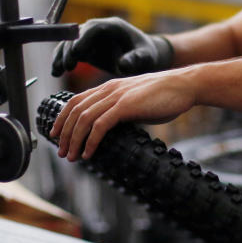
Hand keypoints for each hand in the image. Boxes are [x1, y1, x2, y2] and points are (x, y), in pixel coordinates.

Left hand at [49, 69, 197, 159]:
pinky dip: (91, 141)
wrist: (185, 85)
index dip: (62, 118)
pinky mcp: (126, 106)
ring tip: (72, 157)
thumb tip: (111, 130)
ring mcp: (117, 96)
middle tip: (62, 152)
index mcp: (109, 87)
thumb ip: (122, 112)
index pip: (76, 101)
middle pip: (76, 111)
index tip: (56, 134)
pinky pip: (100, 125)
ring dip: (74, 140)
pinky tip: (89, 153)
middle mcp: (109, 89)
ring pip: (84, 119)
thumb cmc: (165, 96)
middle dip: (64, 133)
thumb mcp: (137, 103)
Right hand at [51, 17, 174, 77]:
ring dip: (61, 56)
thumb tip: (123, 65)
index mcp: (112, 26)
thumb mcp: (146, 57)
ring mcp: (89, 39)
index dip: (83, 39)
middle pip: (77, 35)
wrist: (142, 58)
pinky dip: (61, 61)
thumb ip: (136, 59)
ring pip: (68, 43)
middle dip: (70, 49)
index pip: (93, 28)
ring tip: (57, 71)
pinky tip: (56, 72)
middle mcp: (97, 29)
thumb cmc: (146, 55)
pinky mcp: (84, 49)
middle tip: (68, 66)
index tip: (77, 53)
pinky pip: (68, 53)